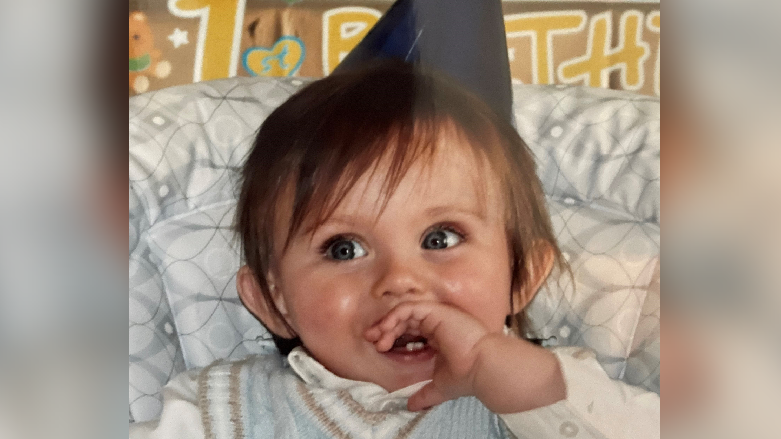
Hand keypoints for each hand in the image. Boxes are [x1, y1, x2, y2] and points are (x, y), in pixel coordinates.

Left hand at [365, 301, 489, 410]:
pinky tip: (386, 329)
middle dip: (385, 328)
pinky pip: (409, 308)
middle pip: (404, 320)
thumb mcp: (439, 387)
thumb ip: (424, 394)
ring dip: (387, 323)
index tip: (379, 348)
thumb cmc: (465, 376)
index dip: (393, 336)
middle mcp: (436, 323)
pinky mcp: (436, 311)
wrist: (480, 369)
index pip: (410, 330)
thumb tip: (410, 406)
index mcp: (437, 336)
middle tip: (372, 340)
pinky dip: (395, 316)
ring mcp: (436, 315)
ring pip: (404, 312)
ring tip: (377, 338)